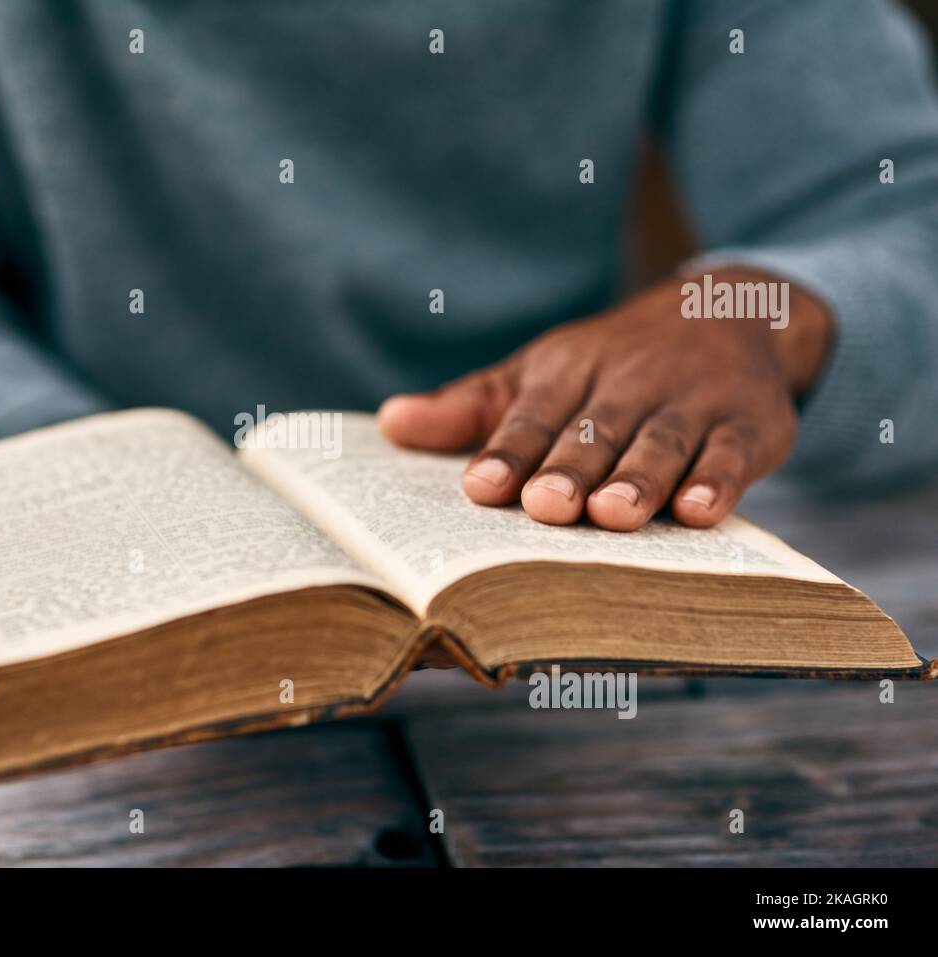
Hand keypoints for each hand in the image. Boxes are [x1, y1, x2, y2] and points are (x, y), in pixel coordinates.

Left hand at [379, 268, 832, 530]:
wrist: (727, 314)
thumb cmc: (608, 366)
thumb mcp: (539, 373)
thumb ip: (471, 408)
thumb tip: (387, 422)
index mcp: (568, 369)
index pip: (532, 414)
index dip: (507, 451)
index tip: (478, 488)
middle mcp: (628, 381)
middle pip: (594, 431)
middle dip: (570, 469)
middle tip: (544, 507)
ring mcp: (692, 401)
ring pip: (662, 442)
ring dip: (639, 478)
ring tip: (613, 515)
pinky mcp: (749, 424)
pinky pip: (733, 453)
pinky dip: (720, 480)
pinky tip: (701, 512)